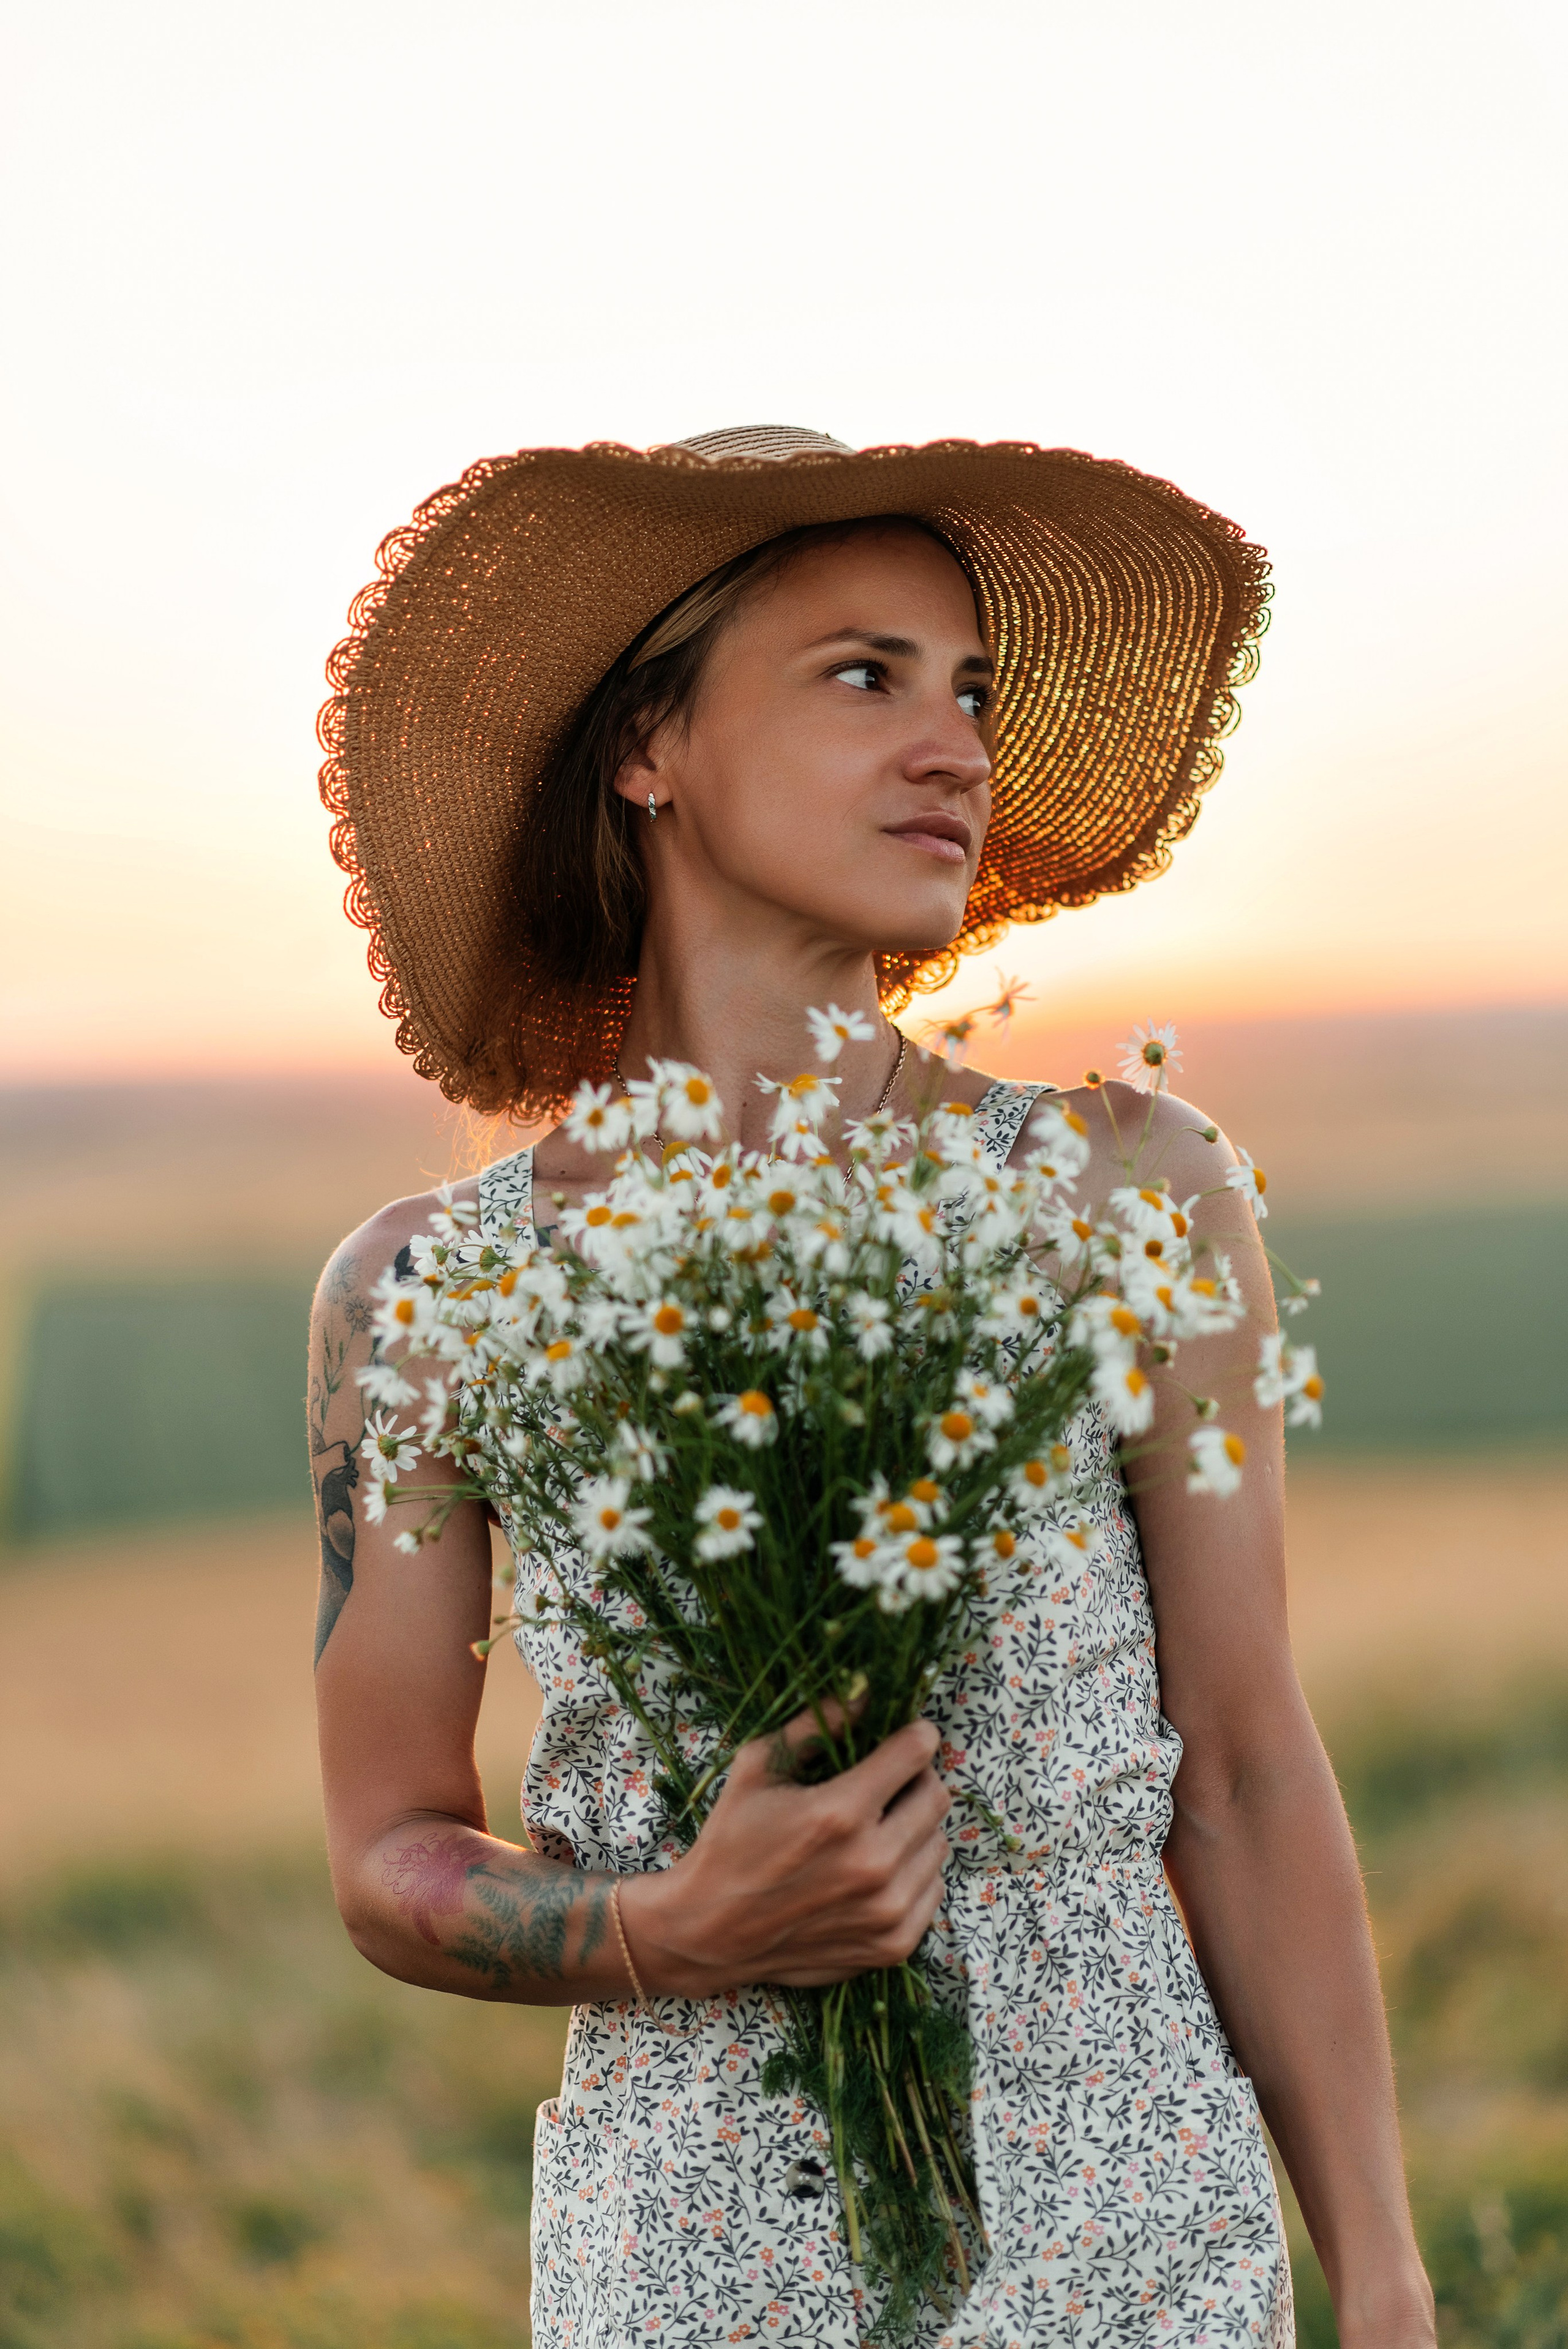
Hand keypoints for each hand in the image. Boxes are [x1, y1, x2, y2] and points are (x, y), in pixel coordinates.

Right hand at [620, 1706, 951, 1995]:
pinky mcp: (894, 1945)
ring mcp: (887, 1910)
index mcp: (840, 1813)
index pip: (915, 1753)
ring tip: (876, 1830)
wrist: (711, 1933)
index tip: (907, 1736)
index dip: (914, 1736)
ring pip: (939, 1842)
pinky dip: (913, 1873)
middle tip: (887, 1783)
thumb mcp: (759, 1768)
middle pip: (936, 1796)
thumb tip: (866, 1690)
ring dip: (915, 1828)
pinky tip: (876, 1871)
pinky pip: (934, 1889)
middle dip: (916, 1780)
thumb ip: (816, 1724)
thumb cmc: (731, 1841)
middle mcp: (873, 1864)